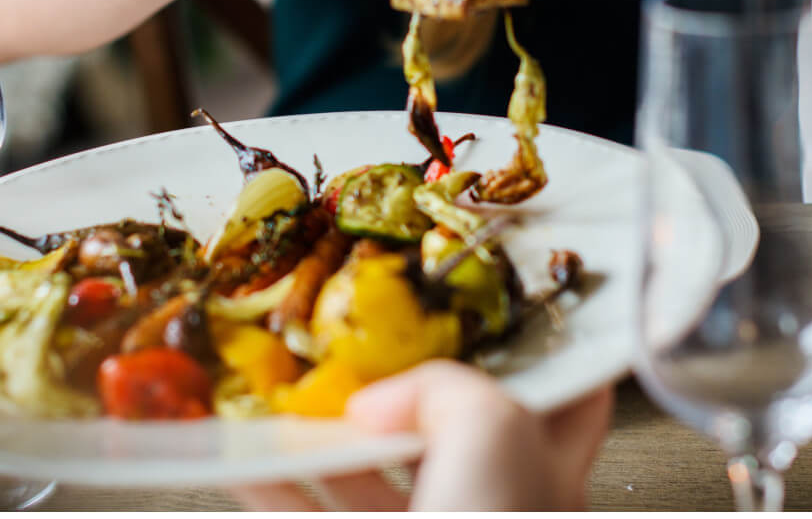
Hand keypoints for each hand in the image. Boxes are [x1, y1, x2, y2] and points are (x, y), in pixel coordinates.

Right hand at [231, 360, 611, 509]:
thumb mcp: (493, 430)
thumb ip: (446, 389)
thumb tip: (384, 398)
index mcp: (549, 471)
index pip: (567, 399)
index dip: (539, 353)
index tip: (495, 312)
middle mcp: (495, 507)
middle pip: (448, 431)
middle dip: (400, 391)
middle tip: (360, 349)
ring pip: (373, 479)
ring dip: (323, 438)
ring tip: (285, 399)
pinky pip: (315, 515)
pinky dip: (275, 488)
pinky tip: (244, 462)